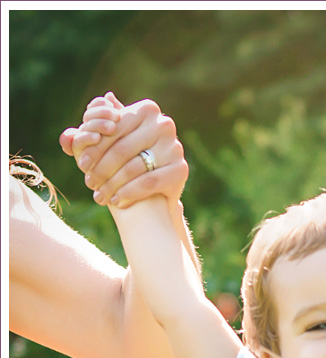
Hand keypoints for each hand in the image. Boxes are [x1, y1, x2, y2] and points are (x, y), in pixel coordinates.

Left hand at [60, 92, 187, 208]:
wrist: (159, 188)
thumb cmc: (132, 160)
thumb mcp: (113, 144)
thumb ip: (91, 137)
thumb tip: (66, 136)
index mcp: (147, 109)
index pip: (114, 129)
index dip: (95, 148)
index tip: (81, 164)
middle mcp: (164, 124)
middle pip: (123, 149)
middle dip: (102, 168)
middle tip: (89, 183)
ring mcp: (175, 147)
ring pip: (134, 167)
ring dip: (113, 184)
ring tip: (100, 195)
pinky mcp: (180, 170)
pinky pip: (148, 183)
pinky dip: (129, 193)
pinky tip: (117, 201)